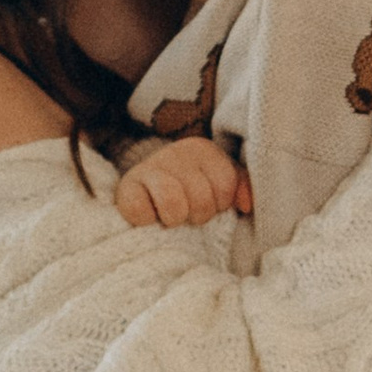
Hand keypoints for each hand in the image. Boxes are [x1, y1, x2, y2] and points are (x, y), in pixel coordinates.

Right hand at [114, 134, 251, 229]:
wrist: (145, 186)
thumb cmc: (190, 188)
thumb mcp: (219, 182)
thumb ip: (240, 187)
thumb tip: (246, 204)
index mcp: (202, 149)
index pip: (225, 185)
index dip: (220, 203)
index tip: (210, 202)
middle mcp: (175, 153)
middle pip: (202, 200)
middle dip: (198, 214)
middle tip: (188, 211)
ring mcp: (148, 169)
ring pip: (174, 206)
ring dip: (175, 219)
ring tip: (172, 217)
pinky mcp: (126, 189)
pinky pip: (141, 213)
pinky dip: (147, 221)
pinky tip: (150, 216)